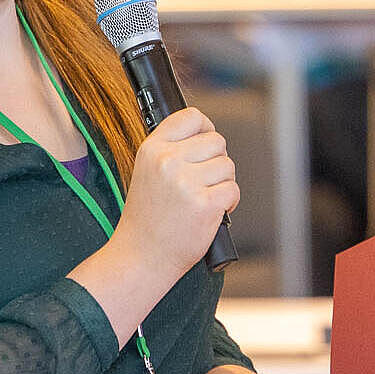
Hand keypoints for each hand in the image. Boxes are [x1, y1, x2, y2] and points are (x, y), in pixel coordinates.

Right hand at [106, 107, 237, 281]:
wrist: (142, 256)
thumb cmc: (148, 218)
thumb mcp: (147, 172)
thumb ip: (172, 150)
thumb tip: (206, 132)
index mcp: (152, 149)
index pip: (191, 117)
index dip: (206, 128)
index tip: (205, 142)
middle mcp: (168, 161)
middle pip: (217, 141)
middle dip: (216, 162)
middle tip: (202, 183)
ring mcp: (186, 182)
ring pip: (228, 166)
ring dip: (222, 183)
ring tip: (203, 199)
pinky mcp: (205, 204)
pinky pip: (233, 190)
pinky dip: (229, 203)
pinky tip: (211, 212)